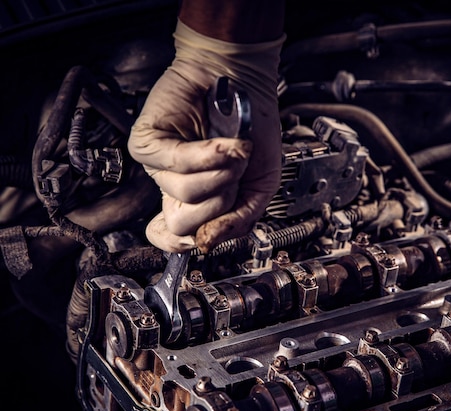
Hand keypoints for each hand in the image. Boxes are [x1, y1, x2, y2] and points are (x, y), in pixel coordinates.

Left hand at [128, 20, 283, 252]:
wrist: (247, 84)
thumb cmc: (253, 130)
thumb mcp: (261, 186)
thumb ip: (240, 221)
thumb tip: (207, 244)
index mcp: (197, 201)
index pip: (174, 238)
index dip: (188, 244)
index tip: (206, 236)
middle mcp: (174, 186)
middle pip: (183, 224)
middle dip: (220, 202)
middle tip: (236, 175)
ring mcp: (160, 166)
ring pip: (183, 194)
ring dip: (220, 173)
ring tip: (233, 149)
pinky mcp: (149, 142)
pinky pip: (176, 164)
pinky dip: (207, 154)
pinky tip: (227, 142)